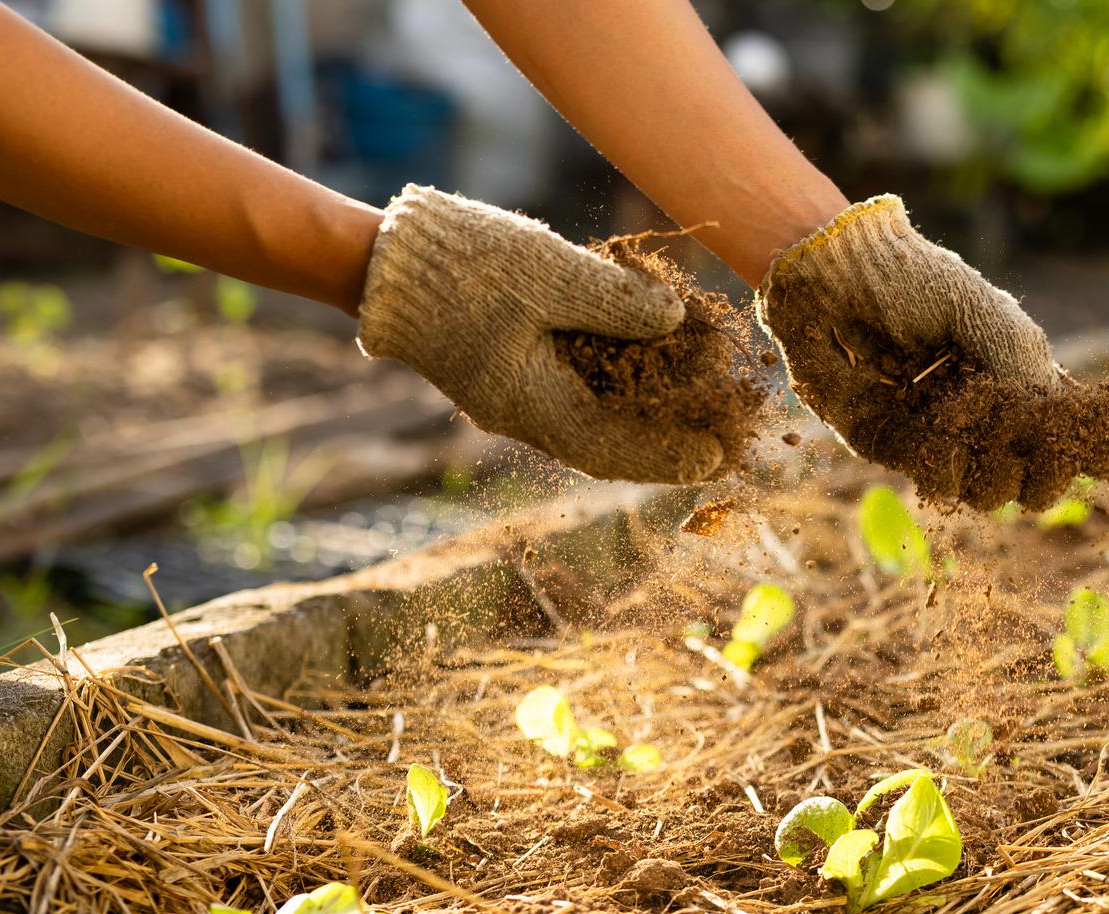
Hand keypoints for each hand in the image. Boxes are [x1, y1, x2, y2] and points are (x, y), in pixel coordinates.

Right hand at [357, 185, 722, 483]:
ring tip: (701, 399)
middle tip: (726, 434)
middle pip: (610, 441)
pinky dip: (615, 381)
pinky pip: (573, 388)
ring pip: (595, 416)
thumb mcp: (546, 273)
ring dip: (647, 410)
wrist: (382, 259)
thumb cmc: (461, 264)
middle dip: (668, 438)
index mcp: (531, 405)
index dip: (669, 457)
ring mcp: (515, 394)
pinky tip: (652, 361)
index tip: (718, 457)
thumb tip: (675, 320)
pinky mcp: (511, 368)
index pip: (613, 450)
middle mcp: (525, 413)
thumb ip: (613, 301)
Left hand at [755, 196, 1108, 509]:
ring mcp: (948, 439)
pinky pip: (939, 484)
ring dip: (994, 473)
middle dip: (1047, 475)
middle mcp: (992, 416)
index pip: (1079, 432)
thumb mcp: (981, 312)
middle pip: (1043, 479)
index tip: (1096, 446)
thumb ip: (1021, 364)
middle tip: (1032, 451)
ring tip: (973, 427)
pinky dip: (946, 467)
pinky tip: (936, 433)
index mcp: (1024, 377)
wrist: (831, 283)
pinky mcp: (902, 452)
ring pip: (993, 494)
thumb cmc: (911, 281)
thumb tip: (1055, 419)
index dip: (1096, 447)